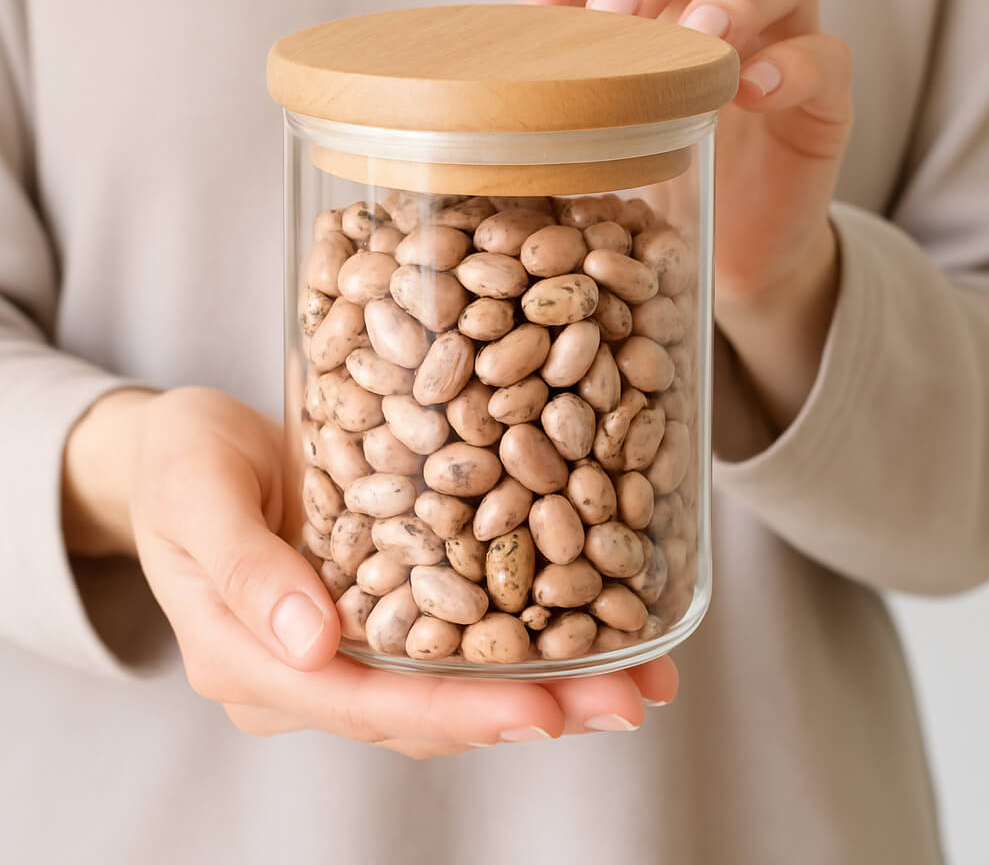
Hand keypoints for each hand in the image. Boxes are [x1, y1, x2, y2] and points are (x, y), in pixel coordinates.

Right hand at [66, 387, 677, 756]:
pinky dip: (519, 636)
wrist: (187, 448)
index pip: (365, 706)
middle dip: (530, 707)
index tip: (545, 709)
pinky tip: (588, 621)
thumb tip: (310, 643)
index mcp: (253, 662)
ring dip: (545, 681)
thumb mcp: (194, 496)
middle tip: (626, 701)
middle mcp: (308, 671)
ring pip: (450, 684)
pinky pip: (451, 637)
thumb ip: (243, 567)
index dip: (457, 711)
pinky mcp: (378, 605)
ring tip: (637, 676)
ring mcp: (347, 644)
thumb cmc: (180, 464)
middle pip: (426, 710)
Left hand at [520, 0, 852, 434]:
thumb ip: (551, 114)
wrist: (730, 251)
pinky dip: (793, 66)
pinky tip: (753, 91)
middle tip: (617, 9)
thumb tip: (457, 112)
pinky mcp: (826, 97)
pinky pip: (827, 57)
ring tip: (704, 34)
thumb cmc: (655, 187)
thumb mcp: (595, 147)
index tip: (532, 23)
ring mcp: (783, 34)